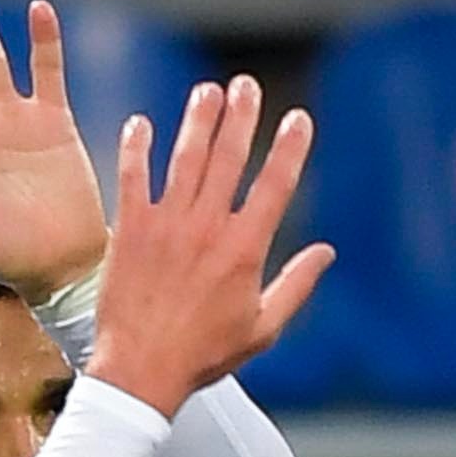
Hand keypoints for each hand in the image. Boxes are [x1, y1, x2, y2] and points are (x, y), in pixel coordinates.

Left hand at [82, 79, 333, 418]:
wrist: (141, 370)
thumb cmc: (204, 355)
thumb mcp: (263, 328)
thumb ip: (296, 285)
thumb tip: (326, 253)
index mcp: (244, 249)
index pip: (274, 185)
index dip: (289, 148)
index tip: (298, 118)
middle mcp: (206, 227)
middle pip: (228, 158)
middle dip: (241, 117)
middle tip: (247, 85)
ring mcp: (166, 224)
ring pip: (185, 158)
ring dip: (198, 120)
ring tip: (208, 90)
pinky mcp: (129, 230)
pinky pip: (133, 178)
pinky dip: (137, 148)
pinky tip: (142, 123)